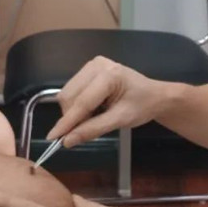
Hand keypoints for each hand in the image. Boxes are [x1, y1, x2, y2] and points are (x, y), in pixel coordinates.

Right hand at [48, 56, 163, 146]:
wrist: (154, 95)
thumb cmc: (142, 106)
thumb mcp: (120, 120)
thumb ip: (93, 129)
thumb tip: (67, 140)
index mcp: (109, 75)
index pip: (82, 102)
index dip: (67, 122)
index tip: (53, 138)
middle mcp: (97, 65)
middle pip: (69, 96)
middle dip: (72, 117)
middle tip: (83, 131)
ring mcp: (91, 65)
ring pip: (67, 93)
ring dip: (74, 112)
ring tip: (95, 117)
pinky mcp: (88, 70)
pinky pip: (73, 91)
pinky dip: (77, 105)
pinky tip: (93, 109)